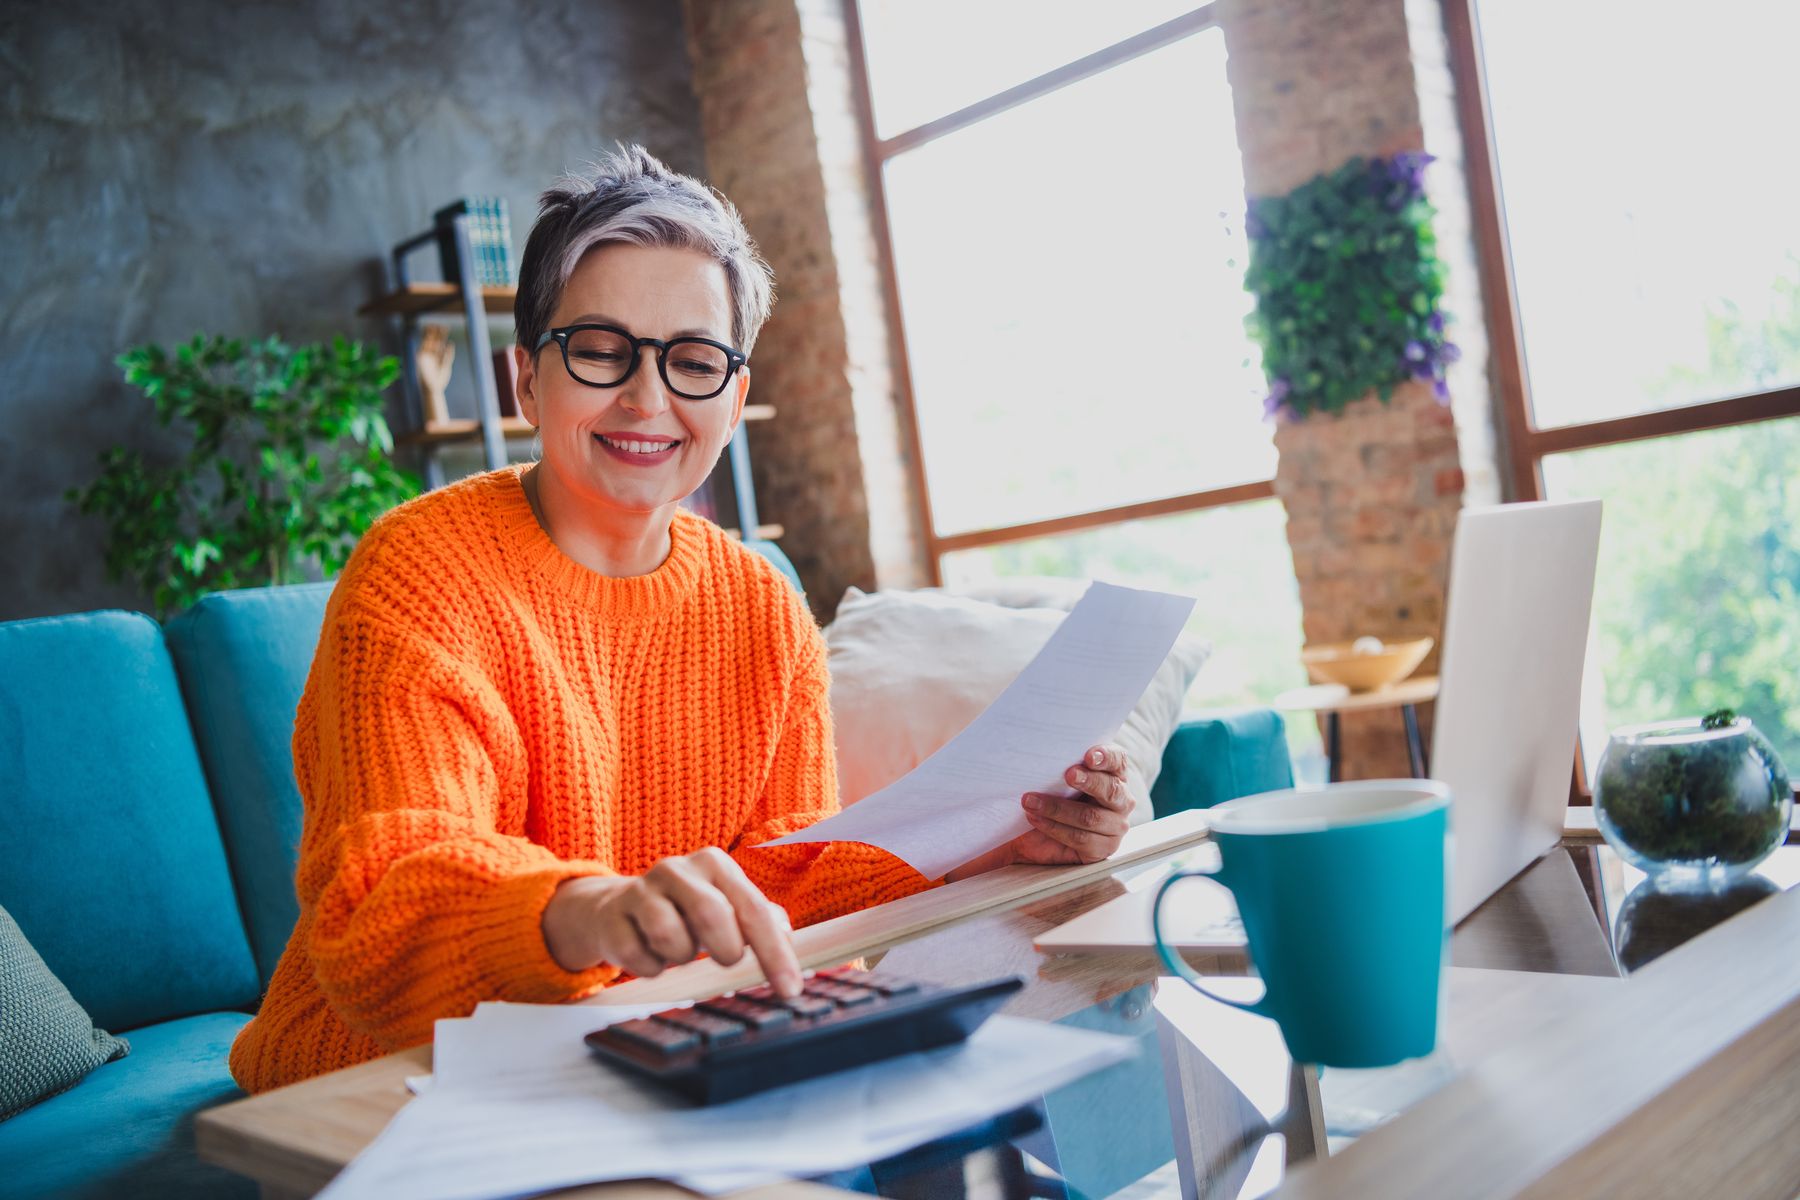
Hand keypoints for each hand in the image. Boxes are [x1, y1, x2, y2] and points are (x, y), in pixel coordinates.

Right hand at [541, 847, 801, 994]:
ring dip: (681, 957)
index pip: (753, 909)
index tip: (790, 990)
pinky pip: (639, 958)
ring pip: (670, 937)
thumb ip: (760, 918)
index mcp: (714, 864)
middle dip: (725, 949)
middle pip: (712, 915)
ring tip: (678, 948)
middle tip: (725, 958)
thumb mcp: (724, 905)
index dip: (775, 953)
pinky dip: (651, 967)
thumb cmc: (683, 911)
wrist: (614, 909)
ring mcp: (640, 890)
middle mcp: (678, 869)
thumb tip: (785, 935)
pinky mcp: (612, 918)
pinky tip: (649, 952)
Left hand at [1009, 743, 1133, 864]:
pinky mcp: (1102, 849)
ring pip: (1091, 816)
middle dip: (1088, 781)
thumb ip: (1059, 762)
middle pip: (1111, 790)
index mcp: (1114, 774)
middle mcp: (1121, 800)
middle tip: (1068, 774)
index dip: (1106, 757)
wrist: (1035, 834)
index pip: (1118, 761)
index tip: (1088, 756)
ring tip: (1031, 801)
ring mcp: (1115, 826)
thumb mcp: (1055, 776)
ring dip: (1058, 808)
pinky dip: (1054, 827)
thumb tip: (1038, 745)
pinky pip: (1080, 838)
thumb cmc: (1050, 796)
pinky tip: (1035, 819)